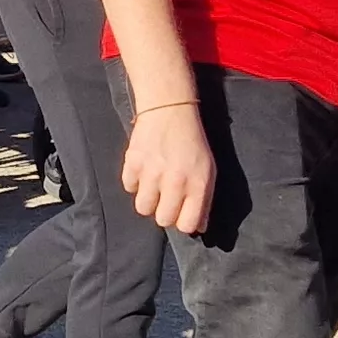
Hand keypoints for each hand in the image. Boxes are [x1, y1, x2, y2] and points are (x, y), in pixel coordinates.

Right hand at [119, 100, 215, 233]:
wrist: (169, 110)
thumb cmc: (192, 143)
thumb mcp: (208, 171)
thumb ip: (205, 200)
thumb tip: (199, 227)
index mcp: (198, 184)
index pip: (187, 224)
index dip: (183, 223)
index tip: (181, 214)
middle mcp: (175, 181)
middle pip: (163, 220)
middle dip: (164, 212)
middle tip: (166, 197)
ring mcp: (152, 173)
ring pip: (143, 208)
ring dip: (148, 199)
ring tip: (154, 184)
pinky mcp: (133, 163)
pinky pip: (129, 187)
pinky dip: (135, 181)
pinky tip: (144, 169)